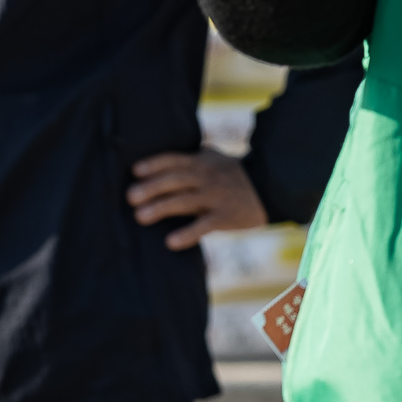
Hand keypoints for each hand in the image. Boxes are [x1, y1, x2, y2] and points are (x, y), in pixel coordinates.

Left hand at [129, 150, 267, 250]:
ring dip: (161, 208)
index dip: (155, 164)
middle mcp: (208, 177)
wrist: (271, 188)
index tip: (135, 171)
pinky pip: (204, 225)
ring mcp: (217, 197)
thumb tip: (155, 164)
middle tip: (130, 197)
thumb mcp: (216, 160)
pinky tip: (170, 242)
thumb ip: (191, 159)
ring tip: (140, 216)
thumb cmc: (235, 175)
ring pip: (185, 201)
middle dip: (152, 187)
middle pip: (176, 180)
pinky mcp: (226, 216)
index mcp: (202, 162)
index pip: (175, 160)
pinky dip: (188, 233)